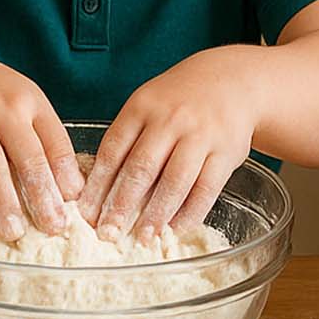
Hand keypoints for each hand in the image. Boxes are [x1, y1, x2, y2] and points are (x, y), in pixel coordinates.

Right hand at [0, 42, 82, 239]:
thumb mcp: (24, 99)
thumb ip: (43, 135)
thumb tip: (66, 186)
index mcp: (31, 102)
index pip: (56, 142)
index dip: (67, 175)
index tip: (75, 204)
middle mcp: (3, 111)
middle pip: (28, 159)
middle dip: (42, 198)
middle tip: (52, 227)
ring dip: (4, 205)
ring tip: (14, 232)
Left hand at [78, 48, 258, 240]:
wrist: (232, 81)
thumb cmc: (180, 100)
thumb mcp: (148, 105)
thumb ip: (127, 139)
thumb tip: (100, 191)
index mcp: (143, 107)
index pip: (113, 150)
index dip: (98, 185)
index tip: (86, 214)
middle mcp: (171, 119)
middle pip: (141, 168)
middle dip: (122, 205)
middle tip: (108, 233)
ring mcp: (201, 135)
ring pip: (174, 181)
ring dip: (156, 214)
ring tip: (142, 237)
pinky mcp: (226, 152)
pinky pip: (206, 189)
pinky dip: (189, 213)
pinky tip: (175, 229)